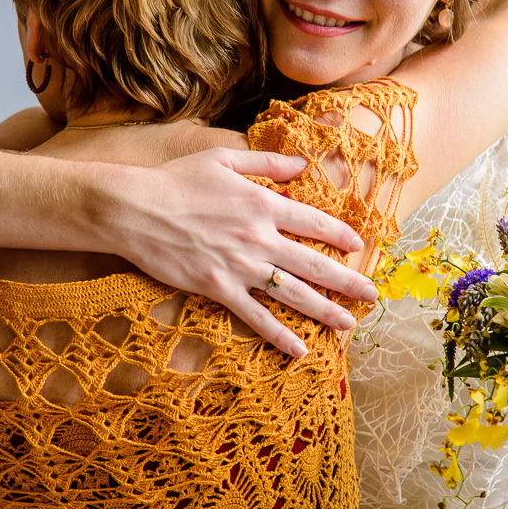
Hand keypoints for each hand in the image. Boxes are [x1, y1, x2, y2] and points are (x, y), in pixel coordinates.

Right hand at [111, 148, 376, 357]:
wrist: (134, 208)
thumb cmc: (176, 180)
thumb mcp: (224, 158)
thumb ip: (266, 161)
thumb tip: (302, 163)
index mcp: (263, 203)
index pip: (314, 222)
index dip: (340, 235)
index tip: (359, 246)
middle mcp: (259, 237)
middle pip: (314, 263)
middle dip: (348, 281)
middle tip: (372, 295)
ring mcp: (240, 265)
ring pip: (293, 293)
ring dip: (325, 310)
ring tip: (349, 325)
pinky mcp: (218, 288)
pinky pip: (256, 316)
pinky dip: (280, 334)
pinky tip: (300, 350)